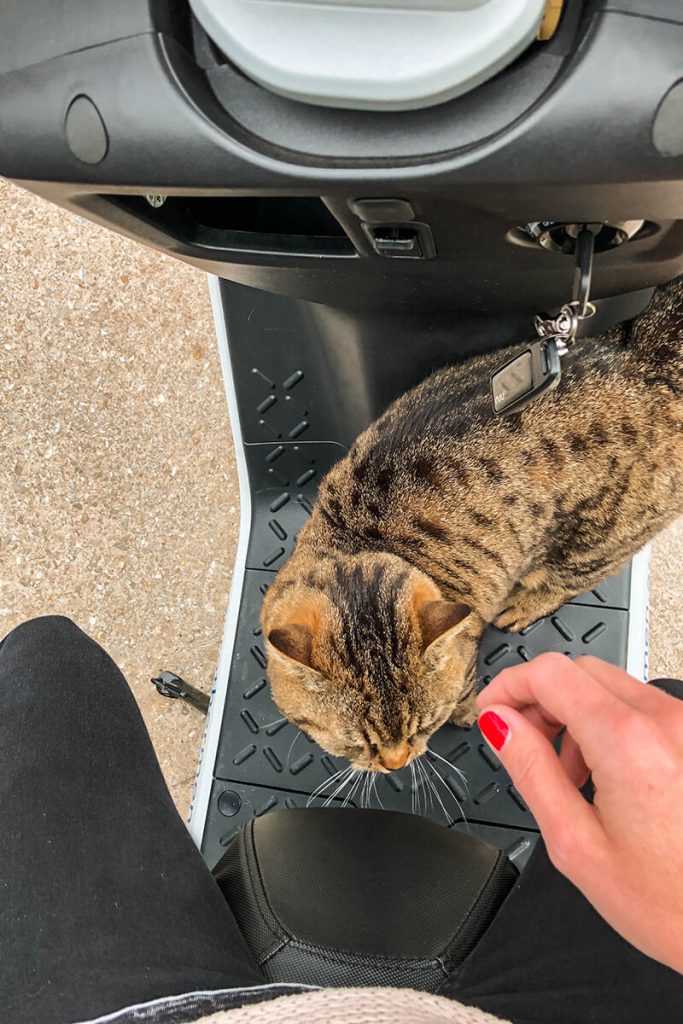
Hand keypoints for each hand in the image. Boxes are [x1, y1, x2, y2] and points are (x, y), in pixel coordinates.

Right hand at [477, 653, 682, 972]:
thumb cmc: (671, 904)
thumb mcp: (576, 843)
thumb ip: (531, 770)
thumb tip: (500, 724)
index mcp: (628, 741)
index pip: (550, 673)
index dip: (509, 686)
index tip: (492, 710)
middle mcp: (665, 721)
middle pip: (579, 671)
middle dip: (540, 700)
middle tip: (521, 741)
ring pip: (610, 687)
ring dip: (575, 714)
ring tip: (569, 774)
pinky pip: (640, 707)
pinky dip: (608, 725)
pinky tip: (605, 773)